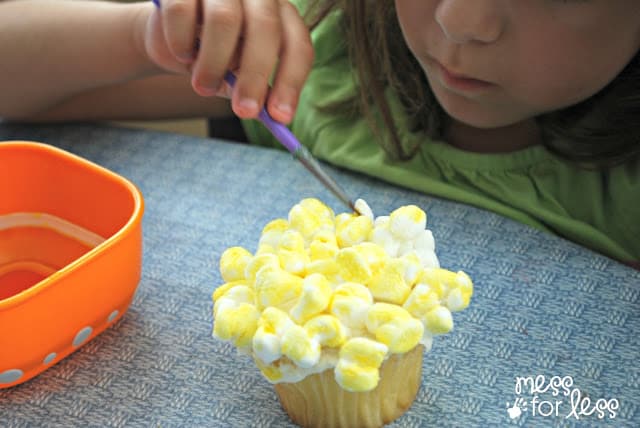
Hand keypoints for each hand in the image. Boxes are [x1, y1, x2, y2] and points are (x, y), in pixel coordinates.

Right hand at [143, 0, 312, 122]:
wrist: (170, 34)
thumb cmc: (214, 55)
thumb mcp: (238, 75)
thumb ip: (256, 91)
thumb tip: (274, 116)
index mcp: (279, 14)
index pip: (297, 44)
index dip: (291, 81)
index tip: (280, 116)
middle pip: (265, 28)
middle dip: (256, 76)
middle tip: (244, 111)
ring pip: (224, 20)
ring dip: (213, 64)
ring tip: (203, 87)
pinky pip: (182, 12)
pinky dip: (180, 42)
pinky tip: (183, 54)